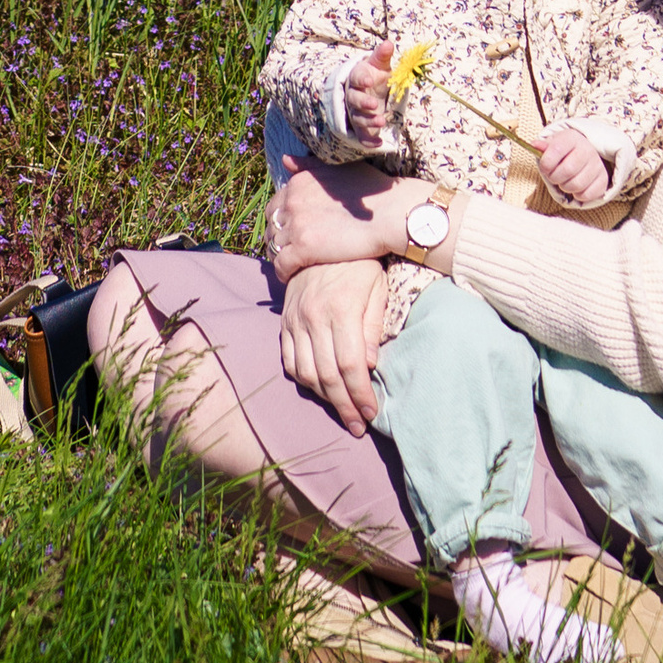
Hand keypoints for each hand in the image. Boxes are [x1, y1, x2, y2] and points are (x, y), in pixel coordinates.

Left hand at [268, 160, 394, 278]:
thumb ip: (309, 166)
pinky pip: (281, 264)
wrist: (390, 212)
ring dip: (280, 255)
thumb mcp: (337, 169)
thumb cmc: (372, 190)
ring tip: (291, 263)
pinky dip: (283, 272)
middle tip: (289, 249)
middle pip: (271, 225)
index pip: (275, 205)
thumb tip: (286, 160)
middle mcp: (293, 201)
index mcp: (299, 183)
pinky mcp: (305, 248)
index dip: (280, 219)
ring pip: (274, 245)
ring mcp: (297, 225)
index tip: (290, 230)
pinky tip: (290, 276)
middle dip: (277, 237)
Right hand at [278, 260, 389, 435]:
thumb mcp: (377, 287)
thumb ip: (374, 325)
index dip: (360, 393)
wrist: (323, 237)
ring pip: (305, 373)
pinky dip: (303, 380)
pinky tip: (319, 390)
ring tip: (342, 412)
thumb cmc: (359, 264)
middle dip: (344, 406)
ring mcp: (295, 320)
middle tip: (357, 426)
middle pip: (327, 375)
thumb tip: (369, 364)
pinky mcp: (285, 321)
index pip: (350, 364)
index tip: (371, 413)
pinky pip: (289, 360)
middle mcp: (313, 316)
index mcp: (341, 308)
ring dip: (324, 398)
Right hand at [344, 52, 390, 146]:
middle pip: (354, 101)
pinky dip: (368, 141)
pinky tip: (378, 144)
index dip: (362, 79)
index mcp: (358, 79)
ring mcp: (356, 113)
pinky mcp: (362, 127)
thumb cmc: (375, 76)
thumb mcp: (379, 65)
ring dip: (368, 121)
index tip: (369, 80)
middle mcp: (354, 97)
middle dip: (363, 103)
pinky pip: (362, 136)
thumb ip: (382, 56)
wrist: (368, 91)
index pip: (356, 78)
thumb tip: (388, 43)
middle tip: (374, 105)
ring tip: (381, 122)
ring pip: (358, 118)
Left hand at [535, 123, 611, 205]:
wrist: (584, 153)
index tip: (545, 167)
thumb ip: (542, 146)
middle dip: (555, 177)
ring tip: (564, 181)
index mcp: (572, 138)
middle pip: (567, 170)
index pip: (556, 150)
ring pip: (577, 185)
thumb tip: (535, 145)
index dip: (546, 163)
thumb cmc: (564, 151)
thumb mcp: (552, 144)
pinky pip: (587, 195)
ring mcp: (597, 165)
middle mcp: (588, 149)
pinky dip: (577, 195)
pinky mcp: (603, 180)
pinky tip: (576, 188)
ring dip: (565, 187)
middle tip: (554, 176)